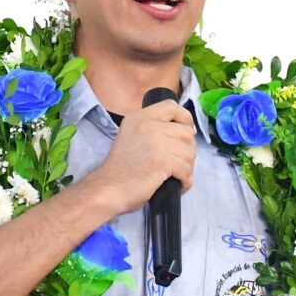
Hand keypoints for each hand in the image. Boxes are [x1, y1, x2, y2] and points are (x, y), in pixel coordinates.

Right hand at [85, 99, 196, 215]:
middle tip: (180, 164)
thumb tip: (187, 131)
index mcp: (138, 117)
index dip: (185, 118)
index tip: (189, 132)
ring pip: (189, 152)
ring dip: (188, 168)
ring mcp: (155, 142)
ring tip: (178, 177)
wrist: (106, 189)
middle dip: (188, 150)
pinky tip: (178, 185)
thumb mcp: (132, 137)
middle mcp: (147, 124)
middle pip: (186, 132)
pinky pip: (186, 169)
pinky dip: (186, 180)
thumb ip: (152, 130)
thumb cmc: (120, 170)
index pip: (171, 106)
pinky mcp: (162, 160)